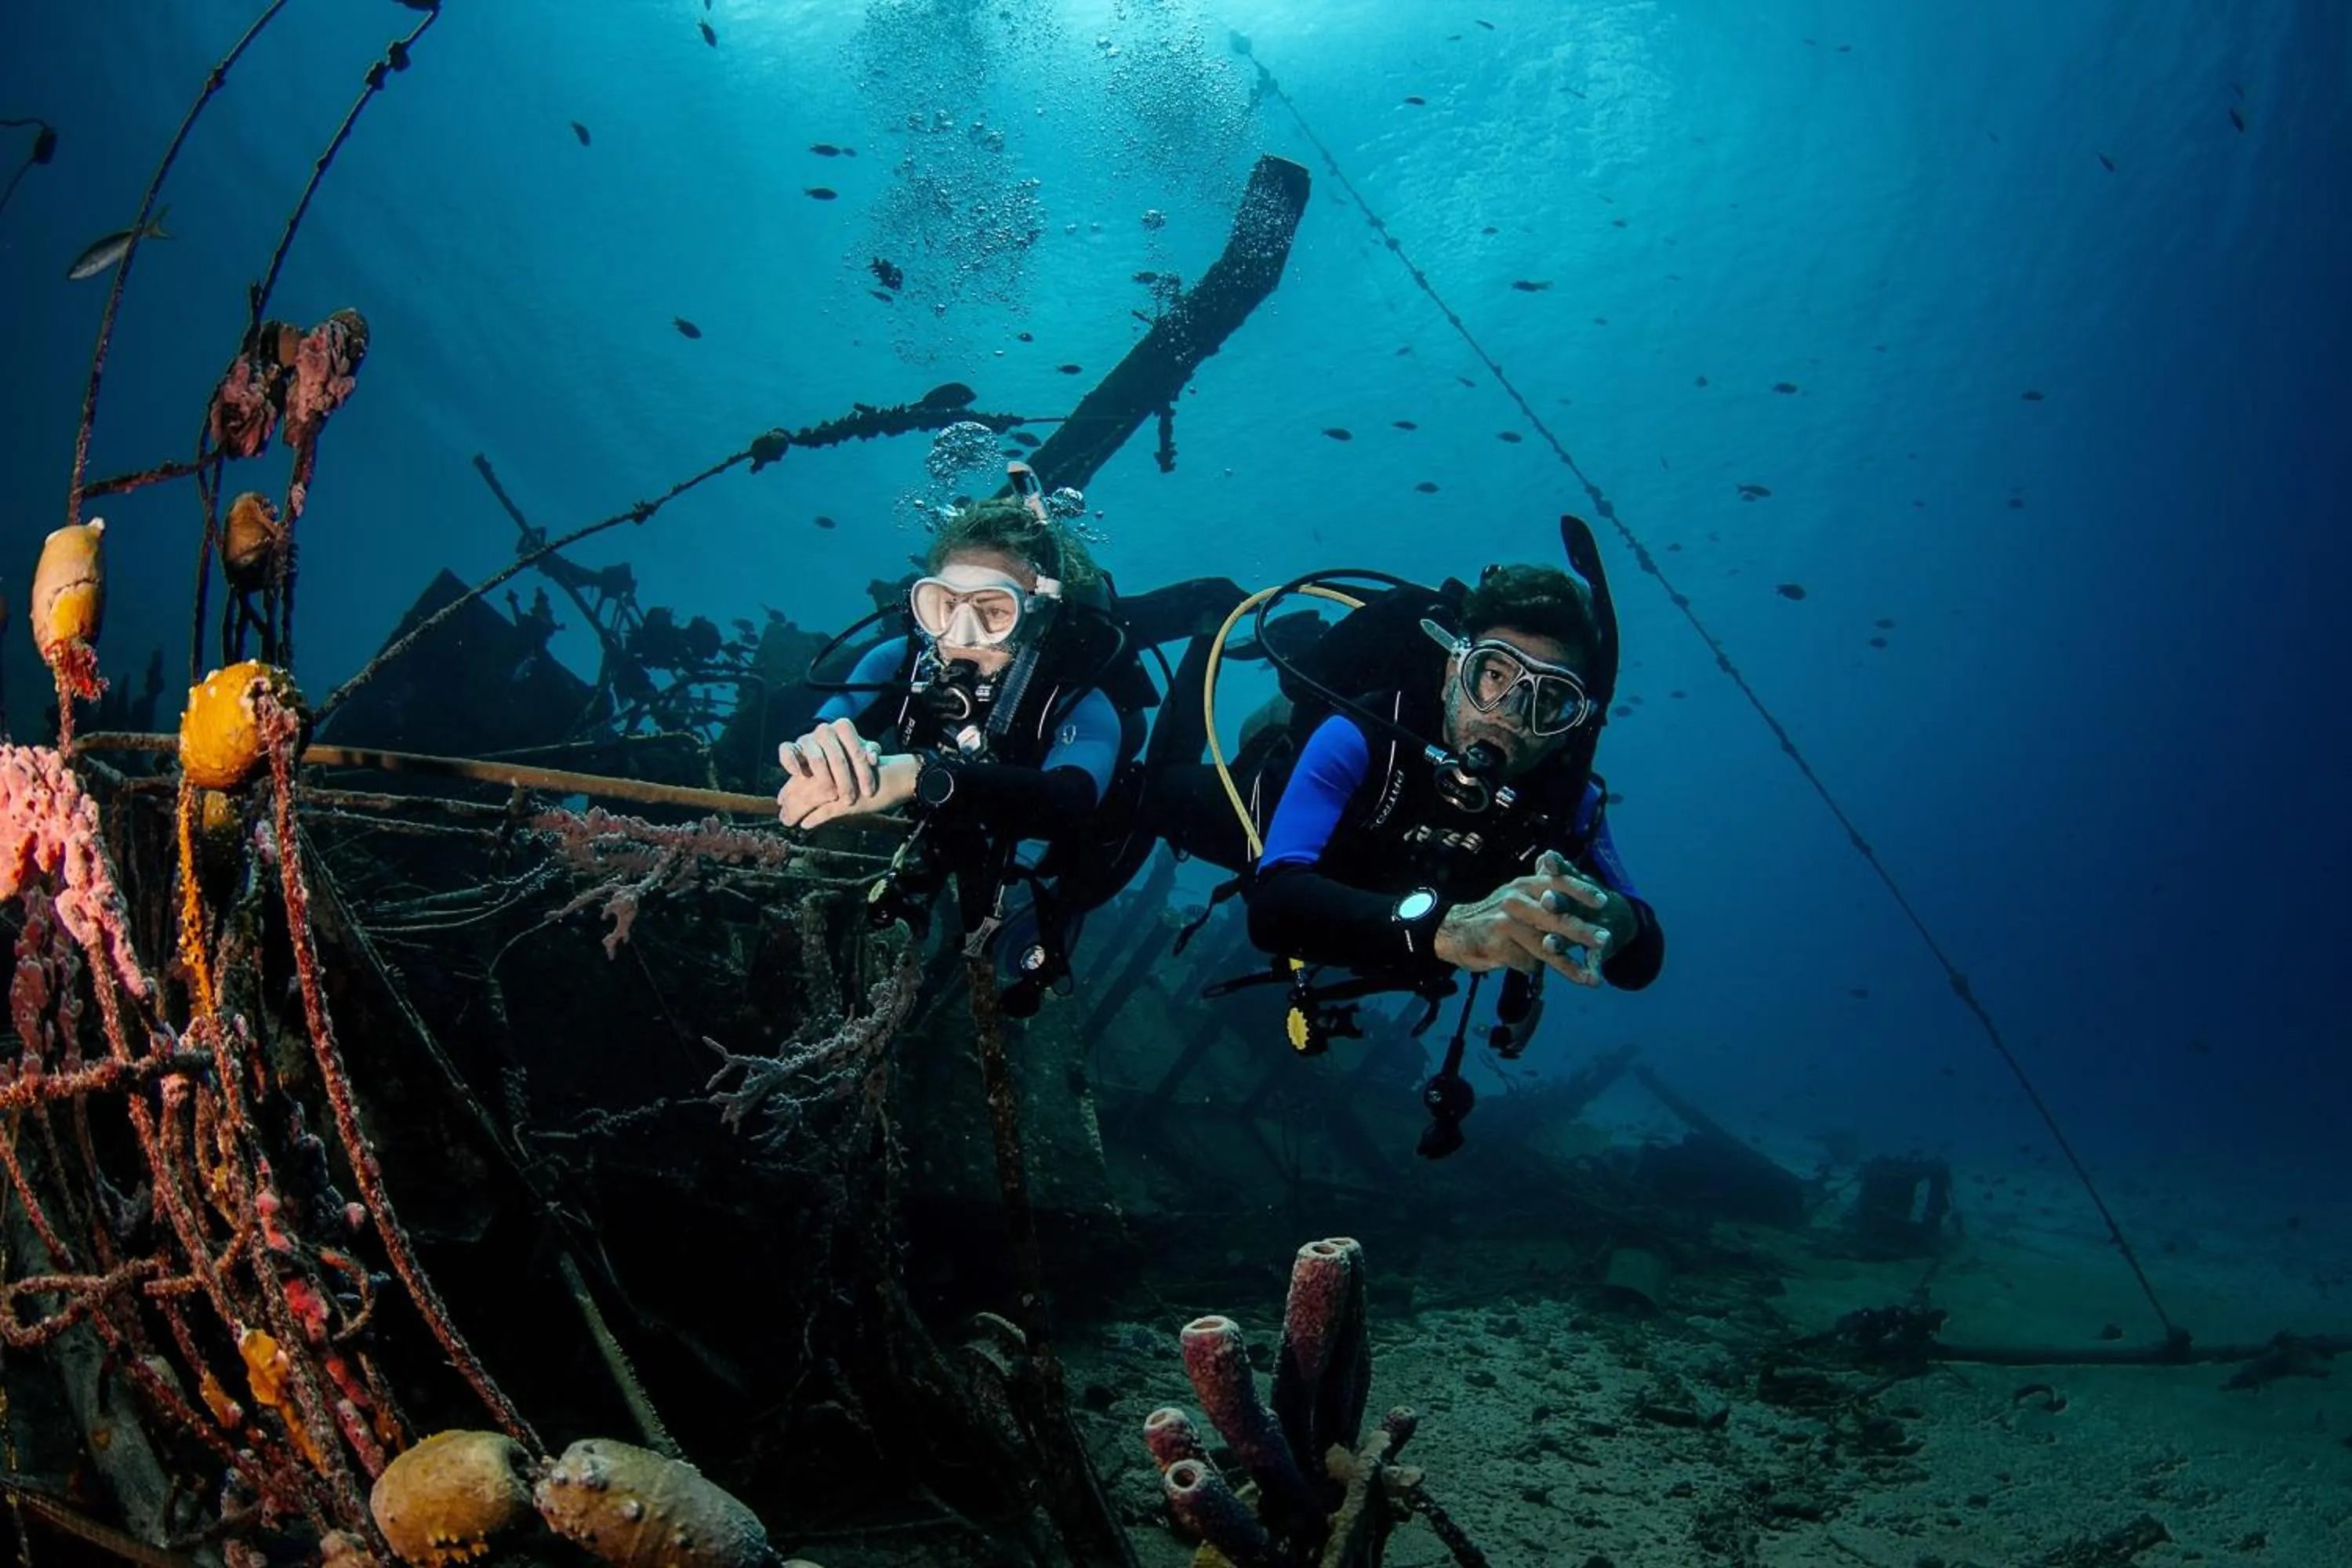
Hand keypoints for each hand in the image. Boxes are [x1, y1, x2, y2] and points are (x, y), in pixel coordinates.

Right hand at [778, 719, 880, 805]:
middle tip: (850, 800)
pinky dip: (789, 762)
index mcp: (843, 727)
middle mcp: (824, 730)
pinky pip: (786, 751)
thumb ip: (871, 751)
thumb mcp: (861, 751)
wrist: (825, 751)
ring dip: (825, 780)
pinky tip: (797, 774)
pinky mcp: (791, 747)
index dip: (865, 774)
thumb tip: (873, 758)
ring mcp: (807, 738)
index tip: (869, 792)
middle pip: (837, 758)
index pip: (857, 752)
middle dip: (846, 782)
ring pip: (816, 759)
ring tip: (832, 796)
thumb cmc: (848, 753)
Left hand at [787, 754, 918, 829]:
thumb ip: (832, 779)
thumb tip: (815, 788)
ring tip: (789, 821)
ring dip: (798, 811)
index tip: (780, 800)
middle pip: (804, 786)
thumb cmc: (877, 774)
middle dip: (791, 803)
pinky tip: (806, 824)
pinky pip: (827, 811)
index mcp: (831, 759)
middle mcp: (832, 768)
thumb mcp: (851, 773)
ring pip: (811, 798)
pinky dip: (816, 818)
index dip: (789, 788)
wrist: (900, 775)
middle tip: (783, 817)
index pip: (803, 773)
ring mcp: (840, 785)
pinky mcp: (849, 801)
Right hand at [1432, 851, 1626, 987]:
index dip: (1580, 892)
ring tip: (1589, 978)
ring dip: (1569, 965)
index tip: (1603, 902)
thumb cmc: (1492, 912)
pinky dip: (1534, 969)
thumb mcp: (1514, 891)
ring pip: (1545, 947)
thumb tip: (1552, 858)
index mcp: (1524, 885)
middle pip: (1556, 917)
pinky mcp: (1498, 947)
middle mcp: (1516, 901)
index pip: (1557, 883)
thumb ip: (1536, 881)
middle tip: (1604, 940)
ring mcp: (1506, 924)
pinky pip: (1527, 962)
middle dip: (1582, 931)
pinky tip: (1535, 971)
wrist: (1452, 929)